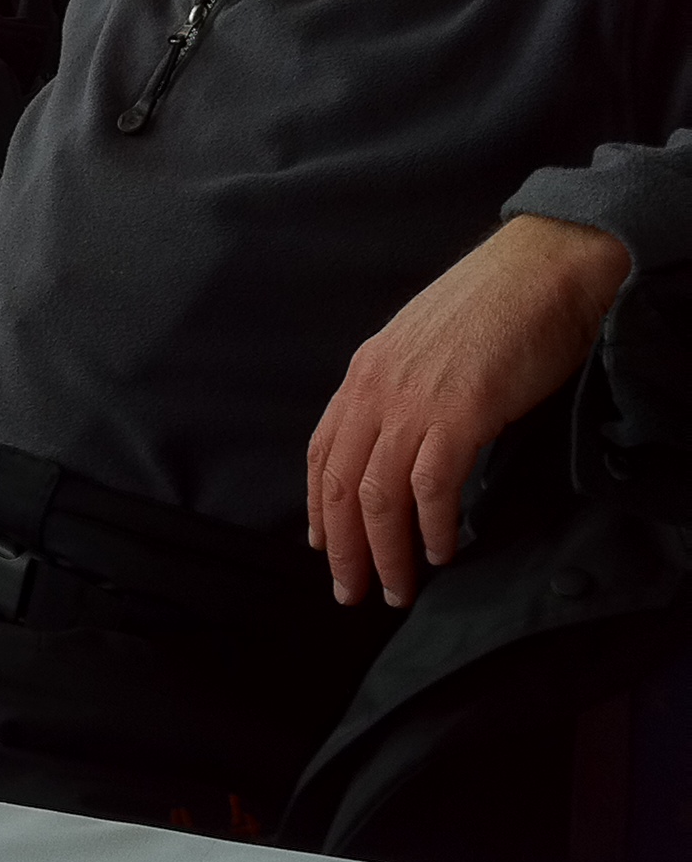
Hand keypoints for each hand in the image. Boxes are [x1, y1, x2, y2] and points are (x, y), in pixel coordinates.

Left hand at [307, 214, 629, 608]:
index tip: (321, 546)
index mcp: (364, 373)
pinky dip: (432, 528)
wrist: (543, 270)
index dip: (317, 507)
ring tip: (396, 588)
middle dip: (342, 547)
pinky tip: (441, 551)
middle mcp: (376, 389)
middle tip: (351, 591)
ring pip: (379, 497)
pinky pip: (432, 487)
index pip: (323, 453)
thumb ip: (403, 391)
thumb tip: (402, 441)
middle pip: (341, 485)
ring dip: (386, 552)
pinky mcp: (460, 414)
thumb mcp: (423, 348)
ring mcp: (414, 402)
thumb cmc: (494, 306)